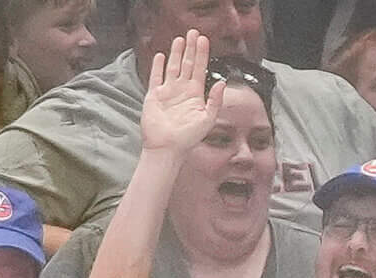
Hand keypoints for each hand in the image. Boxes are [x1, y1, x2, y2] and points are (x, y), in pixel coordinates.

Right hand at [139, 31, 215, 155]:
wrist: (167, 148)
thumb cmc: (188, 138)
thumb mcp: (207, 119)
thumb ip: (215, 101)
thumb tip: (221, 82)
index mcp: (195, 94)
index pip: (200, 68)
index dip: (202, 54)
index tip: (204, 39)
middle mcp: (182, 90)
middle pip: (187, 63)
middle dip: (190, 48)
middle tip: (193, 32)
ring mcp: (168, 92)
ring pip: (172, 67)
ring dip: (176, 53)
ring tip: (180, 39)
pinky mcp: (154, 96)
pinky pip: (156, 77)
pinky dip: (158, 66)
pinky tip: (161, 55)